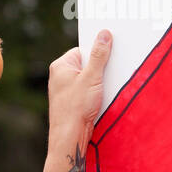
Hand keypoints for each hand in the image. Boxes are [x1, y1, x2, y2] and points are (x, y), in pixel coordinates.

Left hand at [46, 30, 111, 148]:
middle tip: (110, 73)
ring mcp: (66, 90)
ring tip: (104, 90)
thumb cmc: (75, 108)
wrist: (69, 136)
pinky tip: (100, 100)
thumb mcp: (92, 77)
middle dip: (100, 69)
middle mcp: (61, 77)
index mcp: (61, 66)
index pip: (83, 50)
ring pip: (89, 79)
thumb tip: (103, 35)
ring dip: (100, 83)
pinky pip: (88, 91)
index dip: (97, 53)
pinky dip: (96, 94)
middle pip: (87, 64)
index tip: (110, 53)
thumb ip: (99, 55)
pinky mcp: (72, 102)